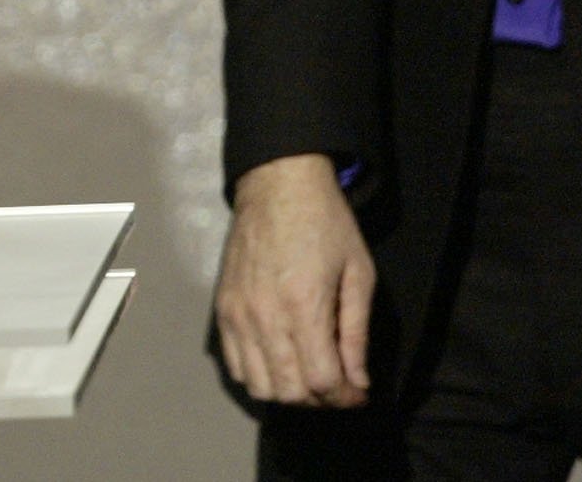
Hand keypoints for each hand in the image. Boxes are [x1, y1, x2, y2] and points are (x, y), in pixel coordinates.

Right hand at [216, 154, 376, 407]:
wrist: (278, 184)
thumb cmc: (326, 223)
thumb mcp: (358, 273)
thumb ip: (357, 332)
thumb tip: (358, 380)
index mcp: (304, 306)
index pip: (322, 381)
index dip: (345, 397)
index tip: (358, 391)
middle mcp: (265, 316)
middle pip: (290, 391)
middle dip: (320, 398)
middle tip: (337, 383)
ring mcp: (238, 314)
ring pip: (259, 386)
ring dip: (288, 391)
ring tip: (308, 374)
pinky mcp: (223, 309)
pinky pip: (235, 366)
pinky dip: (259, 376)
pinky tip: (279, 360)